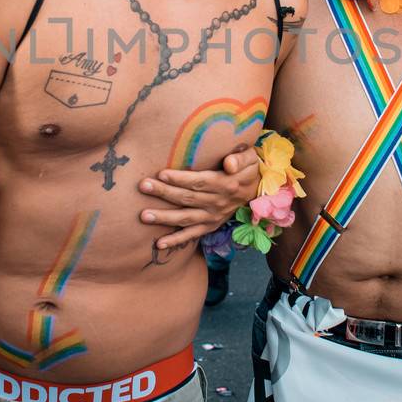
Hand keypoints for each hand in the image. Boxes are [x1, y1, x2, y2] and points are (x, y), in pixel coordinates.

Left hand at [137, 144, 259, 250]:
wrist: (258, 190)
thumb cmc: (249, 168)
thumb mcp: (251, 158)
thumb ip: (240, 158)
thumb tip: (229, 164)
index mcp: (226, 185)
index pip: (200, 182)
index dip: (181, 179)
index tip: (162, 173)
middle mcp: (218, 203)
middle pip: (188, 198)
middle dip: (164, 192)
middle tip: (143, 186)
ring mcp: (213, 217)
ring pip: (186, 218)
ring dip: (164, 218)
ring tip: (144, 216)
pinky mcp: (210, 226)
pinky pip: (192, 235)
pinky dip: (176, 240)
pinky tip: (159, 243)